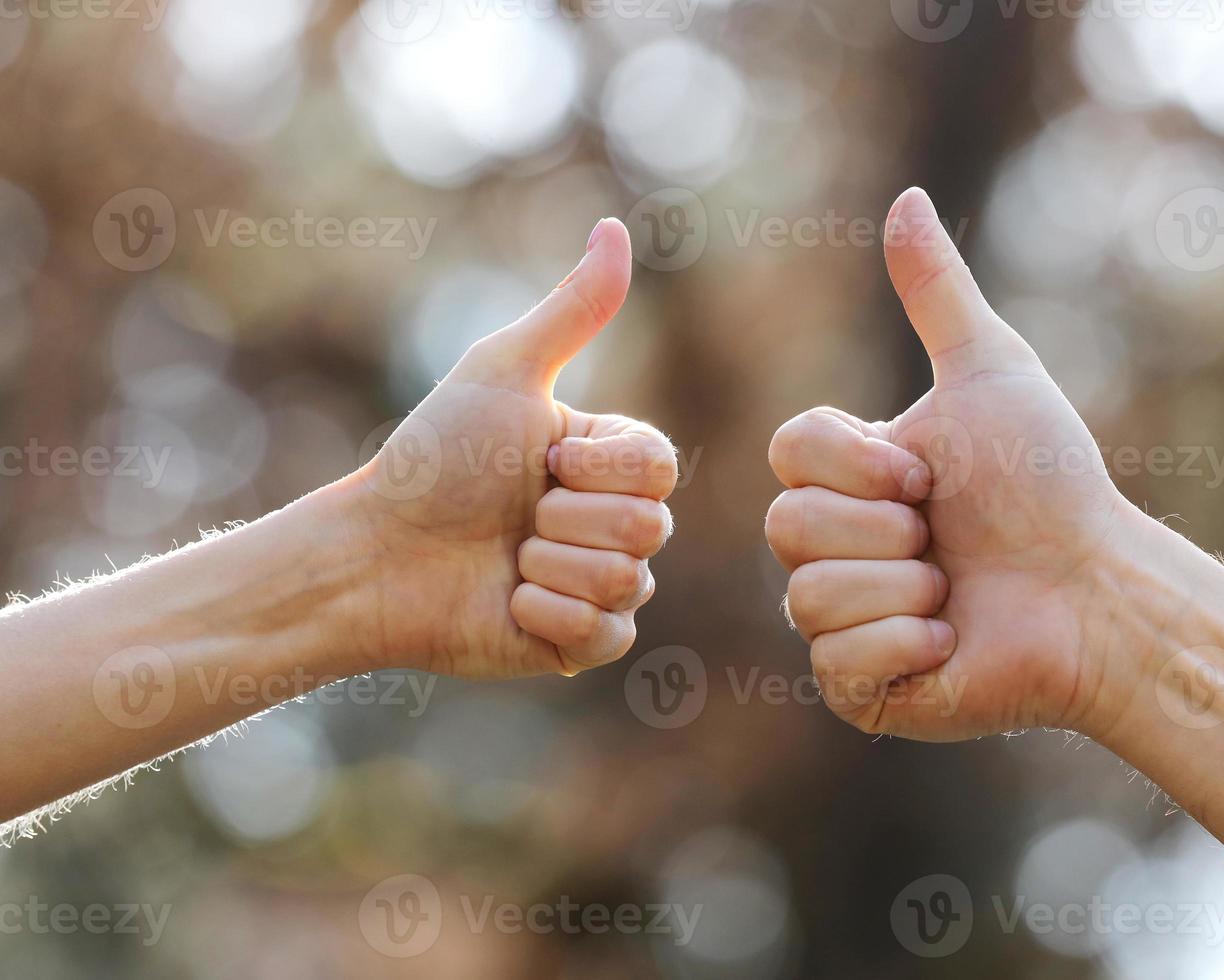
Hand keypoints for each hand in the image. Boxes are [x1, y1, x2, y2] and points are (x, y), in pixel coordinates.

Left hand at [339, 219, 676, 679]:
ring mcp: (600, 586)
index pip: (659, 468)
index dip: (594, 466)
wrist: (375, 552)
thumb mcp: (505, 373)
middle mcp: (615, 523)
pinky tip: (508, 604)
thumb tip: (616, 226)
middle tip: (514, 516)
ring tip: (505, 560)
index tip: (539, 460)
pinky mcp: (578, 645)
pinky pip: (607, 636)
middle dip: (563, 518)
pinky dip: (547, 618)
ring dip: (546, 566)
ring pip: (626, 581)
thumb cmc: (435, 458)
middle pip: (649, 527)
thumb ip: (572, 309)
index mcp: (610, 462)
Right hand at [765, 188, 1126, 739]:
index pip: (788, 454)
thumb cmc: (1050, 485)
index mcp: (850, 480)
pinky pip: (834, 663)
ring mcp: (844, 622)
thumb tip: (904, 197)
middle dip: (886, 530)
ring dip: (903, 589)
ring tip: (955, 594)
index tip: (928, 476)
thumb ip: (937, 291)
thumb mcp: (989, 372)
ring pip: (808, 596)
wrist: (1100, 591)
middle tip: (945, 539)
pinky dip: (903, 647)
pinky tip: (948, 644)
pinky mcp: (861, 691)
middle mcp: (835, 549)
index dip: (858, 464)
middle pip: (787, 528)